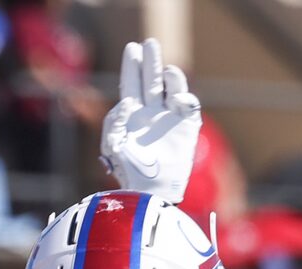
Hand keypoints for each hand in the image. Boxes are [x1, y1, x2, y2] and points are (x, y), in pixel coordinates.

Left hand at [100, 37, 200, 203]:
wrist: (152, 190)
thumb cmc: (129, 171)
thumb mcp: (113, 145)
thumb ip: (113, 121)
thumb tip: (127, 102)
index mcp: (133, 115)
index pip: (131, 84)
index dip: (132, 66)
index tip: (132, 49)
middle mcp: (151, 113)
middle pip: (152, 79)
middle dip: (151, 61)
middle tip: (150, 44)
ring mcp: (169, 118)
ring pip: (172, 86)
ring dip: (170, 75)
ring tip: (166, 72)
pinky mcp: (186, 126)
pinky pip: (188, 104)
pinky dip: (184, 96)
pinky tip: (177, 98)